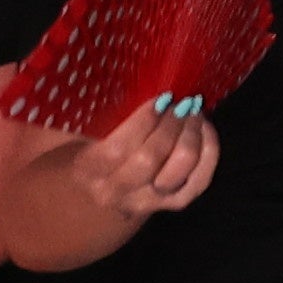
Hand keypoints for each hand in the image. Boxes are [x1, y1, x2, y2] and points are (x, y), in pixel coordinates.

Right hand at [62, 94, 221, 224]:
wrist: (94, 199)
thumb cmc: (85, 153)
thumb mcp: (73, 135)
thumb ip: (83, 115)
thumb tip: (90, 77)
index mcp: (87, 171)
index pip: (117, 150)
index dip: (143, 122)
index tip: (160, 98)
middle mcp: (114, 192)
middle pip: (150, 161)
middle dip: (171, 126)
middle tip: (181, 100)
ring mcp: (144, 203)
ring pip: (178, 172)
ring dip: (192, 136)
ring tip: (193, 111)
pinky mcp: (171, 205)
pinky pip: (198, 181)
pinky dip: (208, 153)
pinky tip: (204, 130)